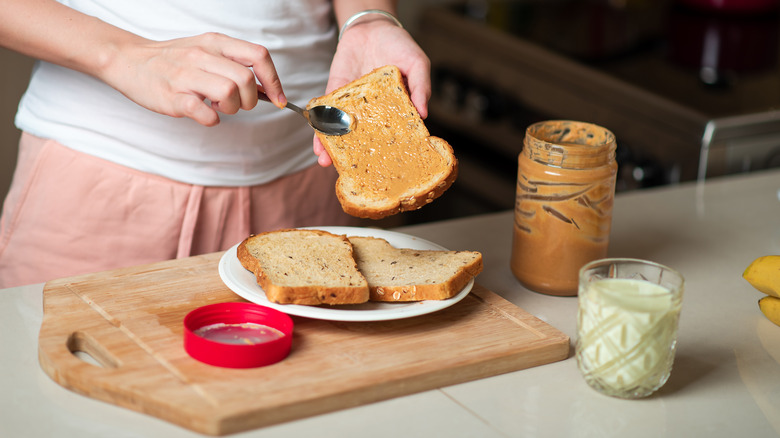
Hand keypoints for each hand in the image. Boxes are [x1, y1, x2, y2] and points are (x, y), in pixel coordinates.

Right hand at [103, 32, 285, 125]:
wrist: (128, 60)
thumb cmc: (173, 60)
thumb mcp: (206, 50)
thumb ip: (234, 64)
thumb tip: (267, 89)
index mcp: (216, 43)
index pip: (259, 56)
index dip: (274, 81)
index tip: (279, 99)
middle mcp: (202, 55)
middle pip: (246, 80)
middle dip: (250, 101)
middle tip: (237, 104)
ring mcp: (186, 76)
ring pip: (229, 94)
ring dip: (231, 109)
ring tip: (218, 106)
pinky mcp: (172, 97)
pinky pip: (204, 113)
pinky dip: (211, 119)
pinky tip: (205, 114)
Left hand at [313, 20, 430, 166]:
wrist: (372, 26)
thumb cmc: (399, 45)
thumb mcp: (418, 63)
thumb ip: (422, 87)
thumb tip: (424, 114)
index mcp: (394, 109)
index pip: (391, 135)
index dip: (387, 152)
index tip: (383, 170)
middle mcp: (372, 112)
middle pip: (363, 139)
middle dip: (355, 156)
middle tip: (350, 172)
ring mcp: (352, 105)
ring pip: (341, 130)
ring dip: (332, 146)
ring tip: (326, 162)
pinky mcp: (334, 93)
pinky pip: (325, 113)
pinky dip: (319, 126)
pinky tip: (316, 140)